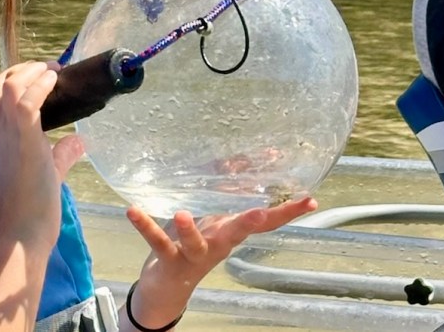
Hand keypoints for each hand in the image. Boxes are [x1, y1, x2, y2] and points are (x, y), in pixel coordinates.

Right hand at [0, 61, 83, 248]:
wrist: (22, 231)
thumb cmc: (32, 208)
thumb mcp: (48, 172)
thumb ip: (61, 154)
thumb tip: (79, 141)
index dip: (15, 79)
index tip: (40, 76)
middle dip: (21, 69)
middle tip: (47, 69)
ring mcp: (8, 134)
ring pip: (9, 86)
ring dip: (32, 72)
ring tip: (53, 71)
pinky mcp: (24, 140)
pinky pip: (26, 101)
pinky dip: (40, 85)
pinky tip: (55, 82)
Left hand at [123, 197, 317, 328]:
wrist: (167, 286)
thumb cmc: (192, 241)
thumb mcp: (211, 217)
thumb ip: (225, 188)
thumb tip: (242, 157)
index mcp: (230, 232)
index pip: (265, 222)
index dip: (288, 212)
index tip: (310, 199)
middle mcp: (217, 244)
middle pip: (238, 234)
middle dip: (251, 223)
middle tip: (263, 212)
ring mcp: (192, 254)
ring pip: (195, 244)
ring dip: (190, 230)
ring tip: (183, 215)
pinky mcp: (168, 259)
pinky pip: (157, 242)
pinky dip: (145, 226)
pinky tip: (133, 211)